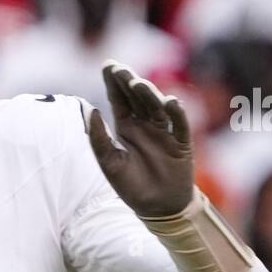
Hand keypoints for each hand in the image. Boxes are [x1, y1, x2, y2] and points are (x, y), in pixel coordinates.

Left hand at [88, 61, 193, 218]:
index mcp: (126, 127)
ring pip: (157, 108)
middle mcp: (145, 125)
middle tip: (118, 69)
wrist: (156, 207)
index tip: (107, 65)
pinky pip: (180, 126)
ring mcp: (164, 132)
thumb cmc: (130, 184)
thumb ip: (98, 138)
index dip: (114, 83)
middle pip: (138, 99)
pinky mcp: (181, 143)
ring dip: (149, 95)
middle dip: (128, 83)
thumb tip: (90, 110)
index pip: (119, 100)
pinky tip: (170, 102)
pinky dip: (177, 114)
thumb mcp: (108, 162)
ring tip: (137, 84)